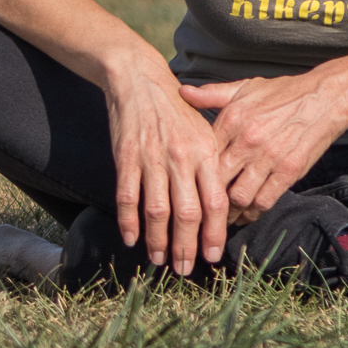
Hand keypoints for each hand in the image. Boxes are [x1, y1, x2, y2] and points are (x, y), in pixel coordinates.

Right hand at [106, 63, 231, 274]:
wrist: (139, 78)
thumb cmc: (176, 109)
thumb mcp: (205, 130)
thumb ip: (212, 166)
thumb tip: (221, 207)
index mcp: (205, 151)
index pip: (215, 202)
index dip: (214, 233)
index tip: (212, 256)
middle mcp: (181, 157)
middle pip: (187, 213)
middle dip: (186, 247)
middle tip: (184, 269)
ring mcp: (151, 157)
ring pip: (157, 211)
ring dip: (157, 240)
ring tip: (159, 259)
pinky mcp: (125, 157)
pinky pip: (128, 197)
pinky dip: (128, 222)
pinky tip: (131, 238)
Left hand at [179, 71, 347, 223]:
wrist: (325, 97)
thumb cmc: (282, 93)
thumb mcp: (243, 88)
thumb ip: (211, 94)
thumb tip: (182, 92)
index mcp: (232, 119)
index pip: (201, 155)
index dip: (191, 174)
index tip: (186, 186)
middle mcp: (247, 140)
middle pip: (216, 180)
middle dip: (206, 199)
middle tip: (200, 211)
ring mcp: (269, 158)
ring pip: (239, 196)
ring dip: (228, 211)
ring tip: (221, 218)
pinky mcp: (289, 171)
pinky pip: (265, 200)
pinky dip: (253, 212)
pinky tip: (247, 214)